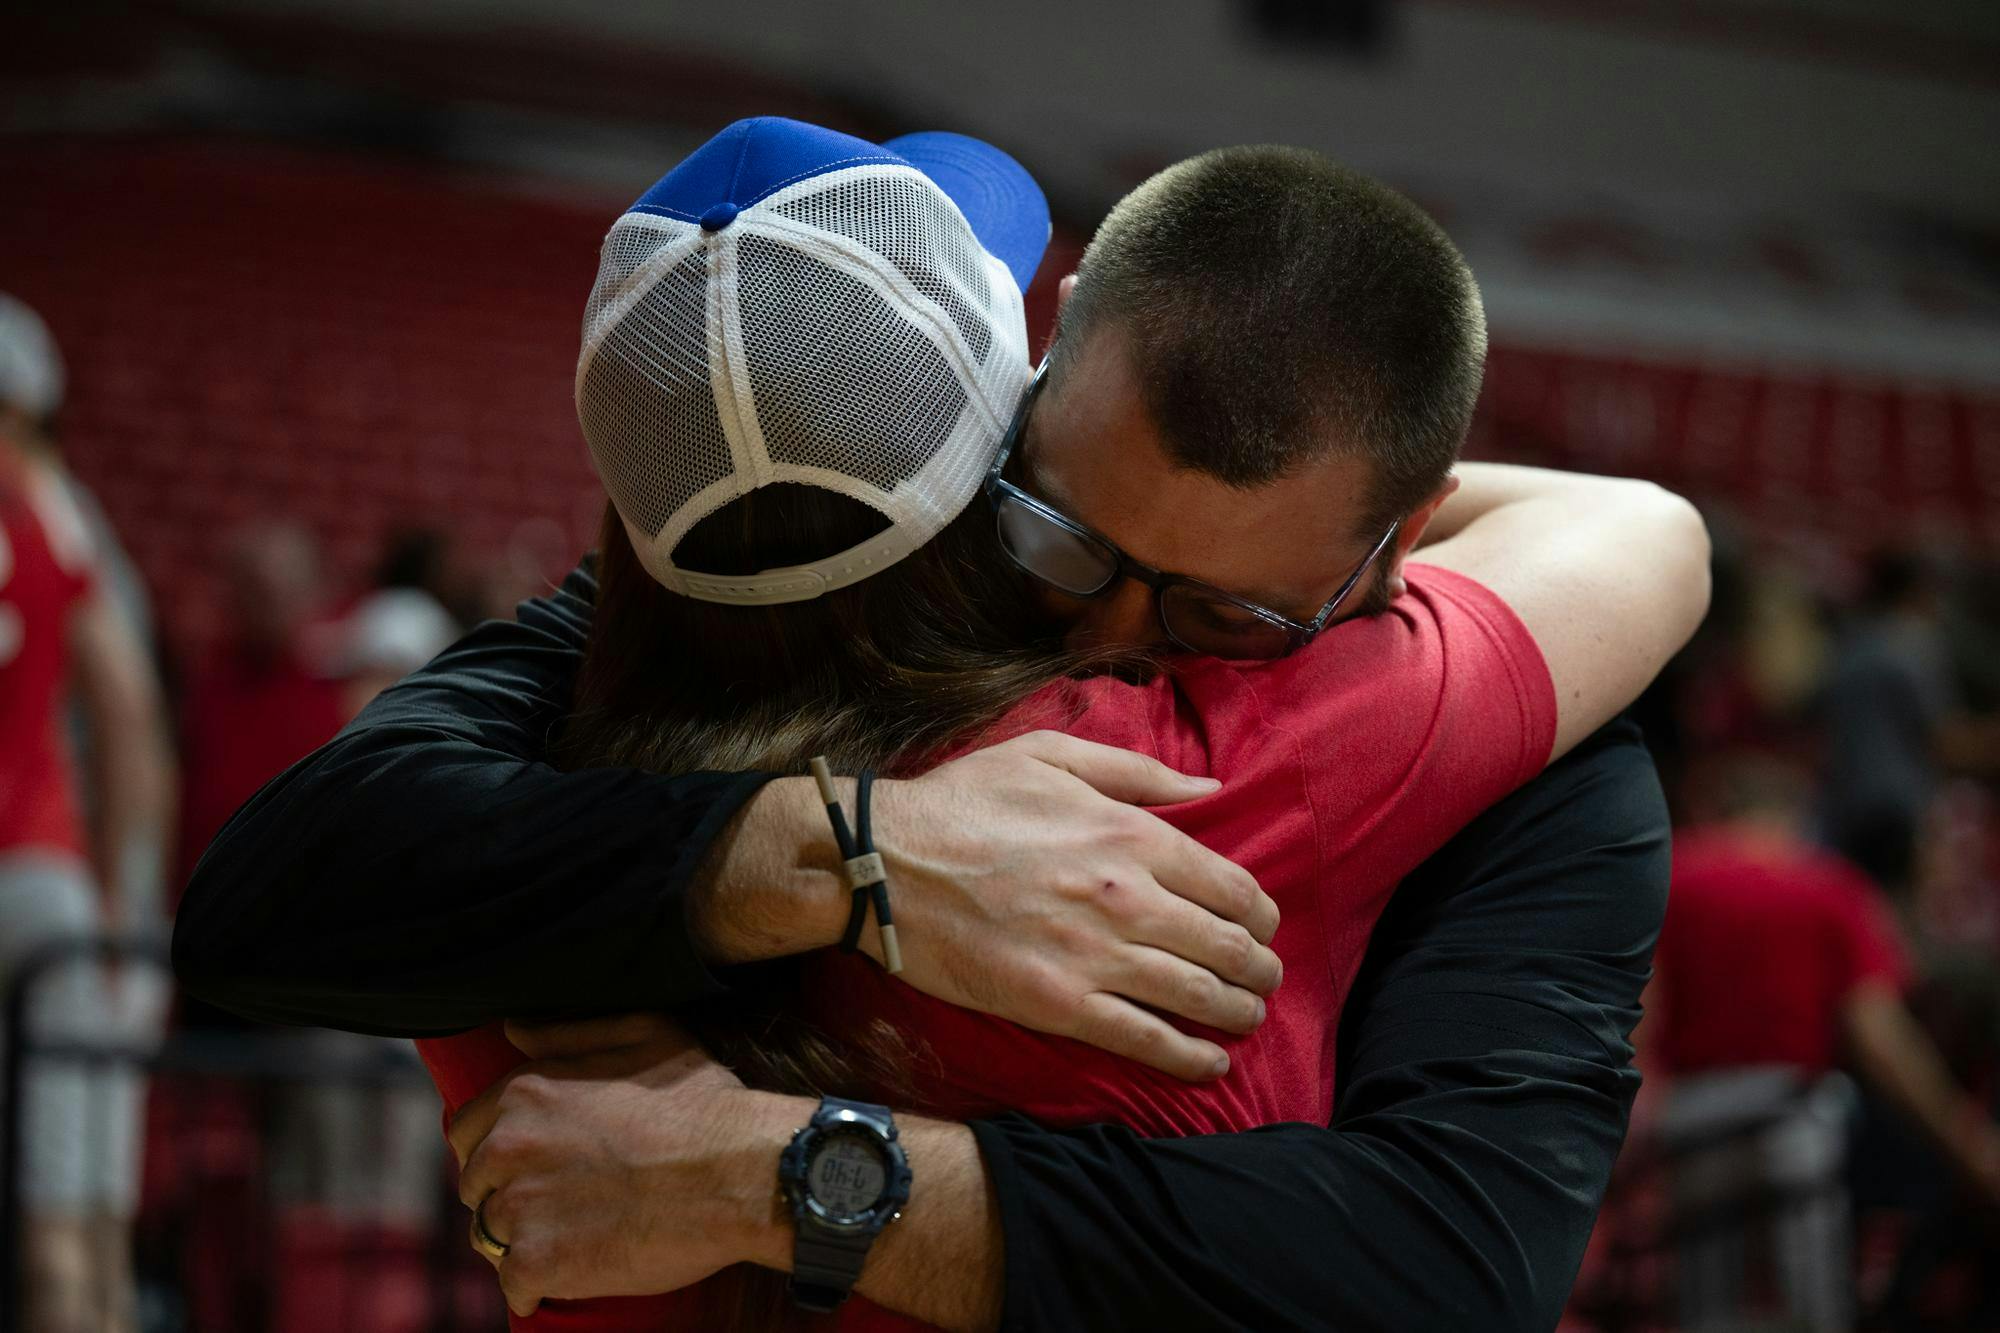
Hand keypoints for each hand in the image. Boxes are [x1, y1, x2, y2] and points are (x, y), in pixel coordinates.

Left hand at [447, 1015, 795, 1316]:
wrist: (737, 1171)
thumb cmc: (701, 1104)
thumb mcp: (645, 1034)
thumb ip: (570, 1033)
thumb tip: (515, 1032)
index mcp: (527, 1093)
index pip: (470, 1130)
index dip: (500, 1150)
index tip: (533, 1164)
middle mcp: (510, 1145)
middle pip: (476, 1185)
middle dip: (508, 1194)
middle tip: (559, 1203)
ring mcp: (520, 1206)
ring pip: (491, 1236)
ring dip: (523, 1240)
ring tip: (572, 1237)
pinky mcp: (539, 1261)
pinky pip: (513, 1285)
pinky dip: (536, 1286)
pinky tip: (570, 1275)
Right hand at [864, 732, 1281, 1079]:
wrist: (883, 864)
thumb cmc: (963, 802)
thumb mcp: (1051, 757)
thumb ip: (1138, 772)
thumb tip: (1211, 788)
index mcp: (1131, 835)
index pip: (1232, 886)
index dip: (1261, 915)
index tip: (1261, 927)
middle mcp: (1126, 898)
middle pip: (1228, 946)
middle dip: (1260, 968)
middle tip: (1264, 979)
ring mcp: (1094, 957)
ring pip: (1198, 996)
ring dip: (1237, 1012)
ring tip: (1247, 1017)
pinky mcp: (1058, 1006)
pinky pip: (1143, 1040)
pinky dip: (1189, 1057)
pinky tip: (1209, 1065)